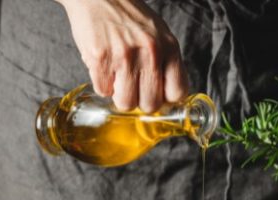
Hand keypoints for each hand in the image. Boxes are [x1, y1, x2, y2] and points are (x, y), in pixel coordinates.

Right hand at [57, 0, 189, 112]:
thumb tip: (165, 95)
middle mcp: (150, 52)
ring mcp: (125, 56)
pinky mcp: (100, 59)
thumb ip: (165, 62)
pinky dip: (101, 84)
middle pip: (151, 104)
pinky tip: (103, 69)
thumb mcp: (158, 35)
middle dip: (139, 101)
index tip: (155, 95)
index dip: (165, 99)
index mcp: (168, 47)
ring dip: (119, 95)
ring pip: (126, 102)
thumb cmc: (128, 18)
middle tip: (132, 87)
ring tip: (116, 79)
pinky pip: (103, 91)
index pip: (177, 92)